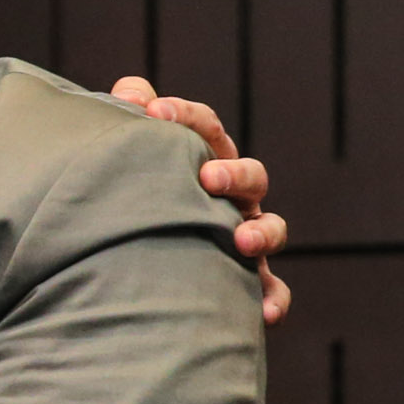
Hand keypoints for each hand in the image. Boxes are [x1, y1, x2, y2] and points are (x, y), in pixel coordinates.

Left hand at [109, 77, 290, 324]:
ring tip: (242, 240)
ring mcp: (245, 235)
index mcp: (206, 158)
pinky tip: (265, 314)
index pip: (205, 127)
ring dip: (262, 232)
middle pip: (250, 174)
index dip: (184, 115)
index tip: (154, 112)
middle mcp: (233, 195)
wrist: (140, 261)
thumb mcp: (134, 157)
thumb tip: (130, 89)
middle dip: (232, 173)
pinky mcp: (249, 279)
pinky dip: (273, 298)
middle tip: (207, 177)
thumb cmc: (141, 194)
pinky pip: (272, 289)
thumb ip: (134, 119)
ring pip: (271, 228)